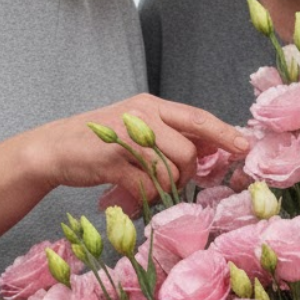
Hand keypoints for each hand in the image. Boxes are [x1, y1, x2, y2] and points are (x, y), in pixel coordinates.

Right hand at [38, 94, 248, 210]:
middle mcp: (141, 116)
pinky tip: (131, 188)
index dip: (223, 133)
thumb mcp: (138, 128)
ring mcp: (126, 138)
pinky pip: (146, 186)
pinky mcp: (112, 161)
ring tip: (148, 182)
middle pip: (187, 150)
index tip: (244, 146)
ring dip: (165, 185)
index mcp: (151, 105)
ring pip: (169, 171)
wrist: (55, 148)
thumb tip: (208, 149)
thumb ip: (169, 134)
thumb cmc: (101, 141)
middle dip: (188, 171)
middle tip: (175, 178)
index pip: (197, 118)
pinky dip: (144, 194)